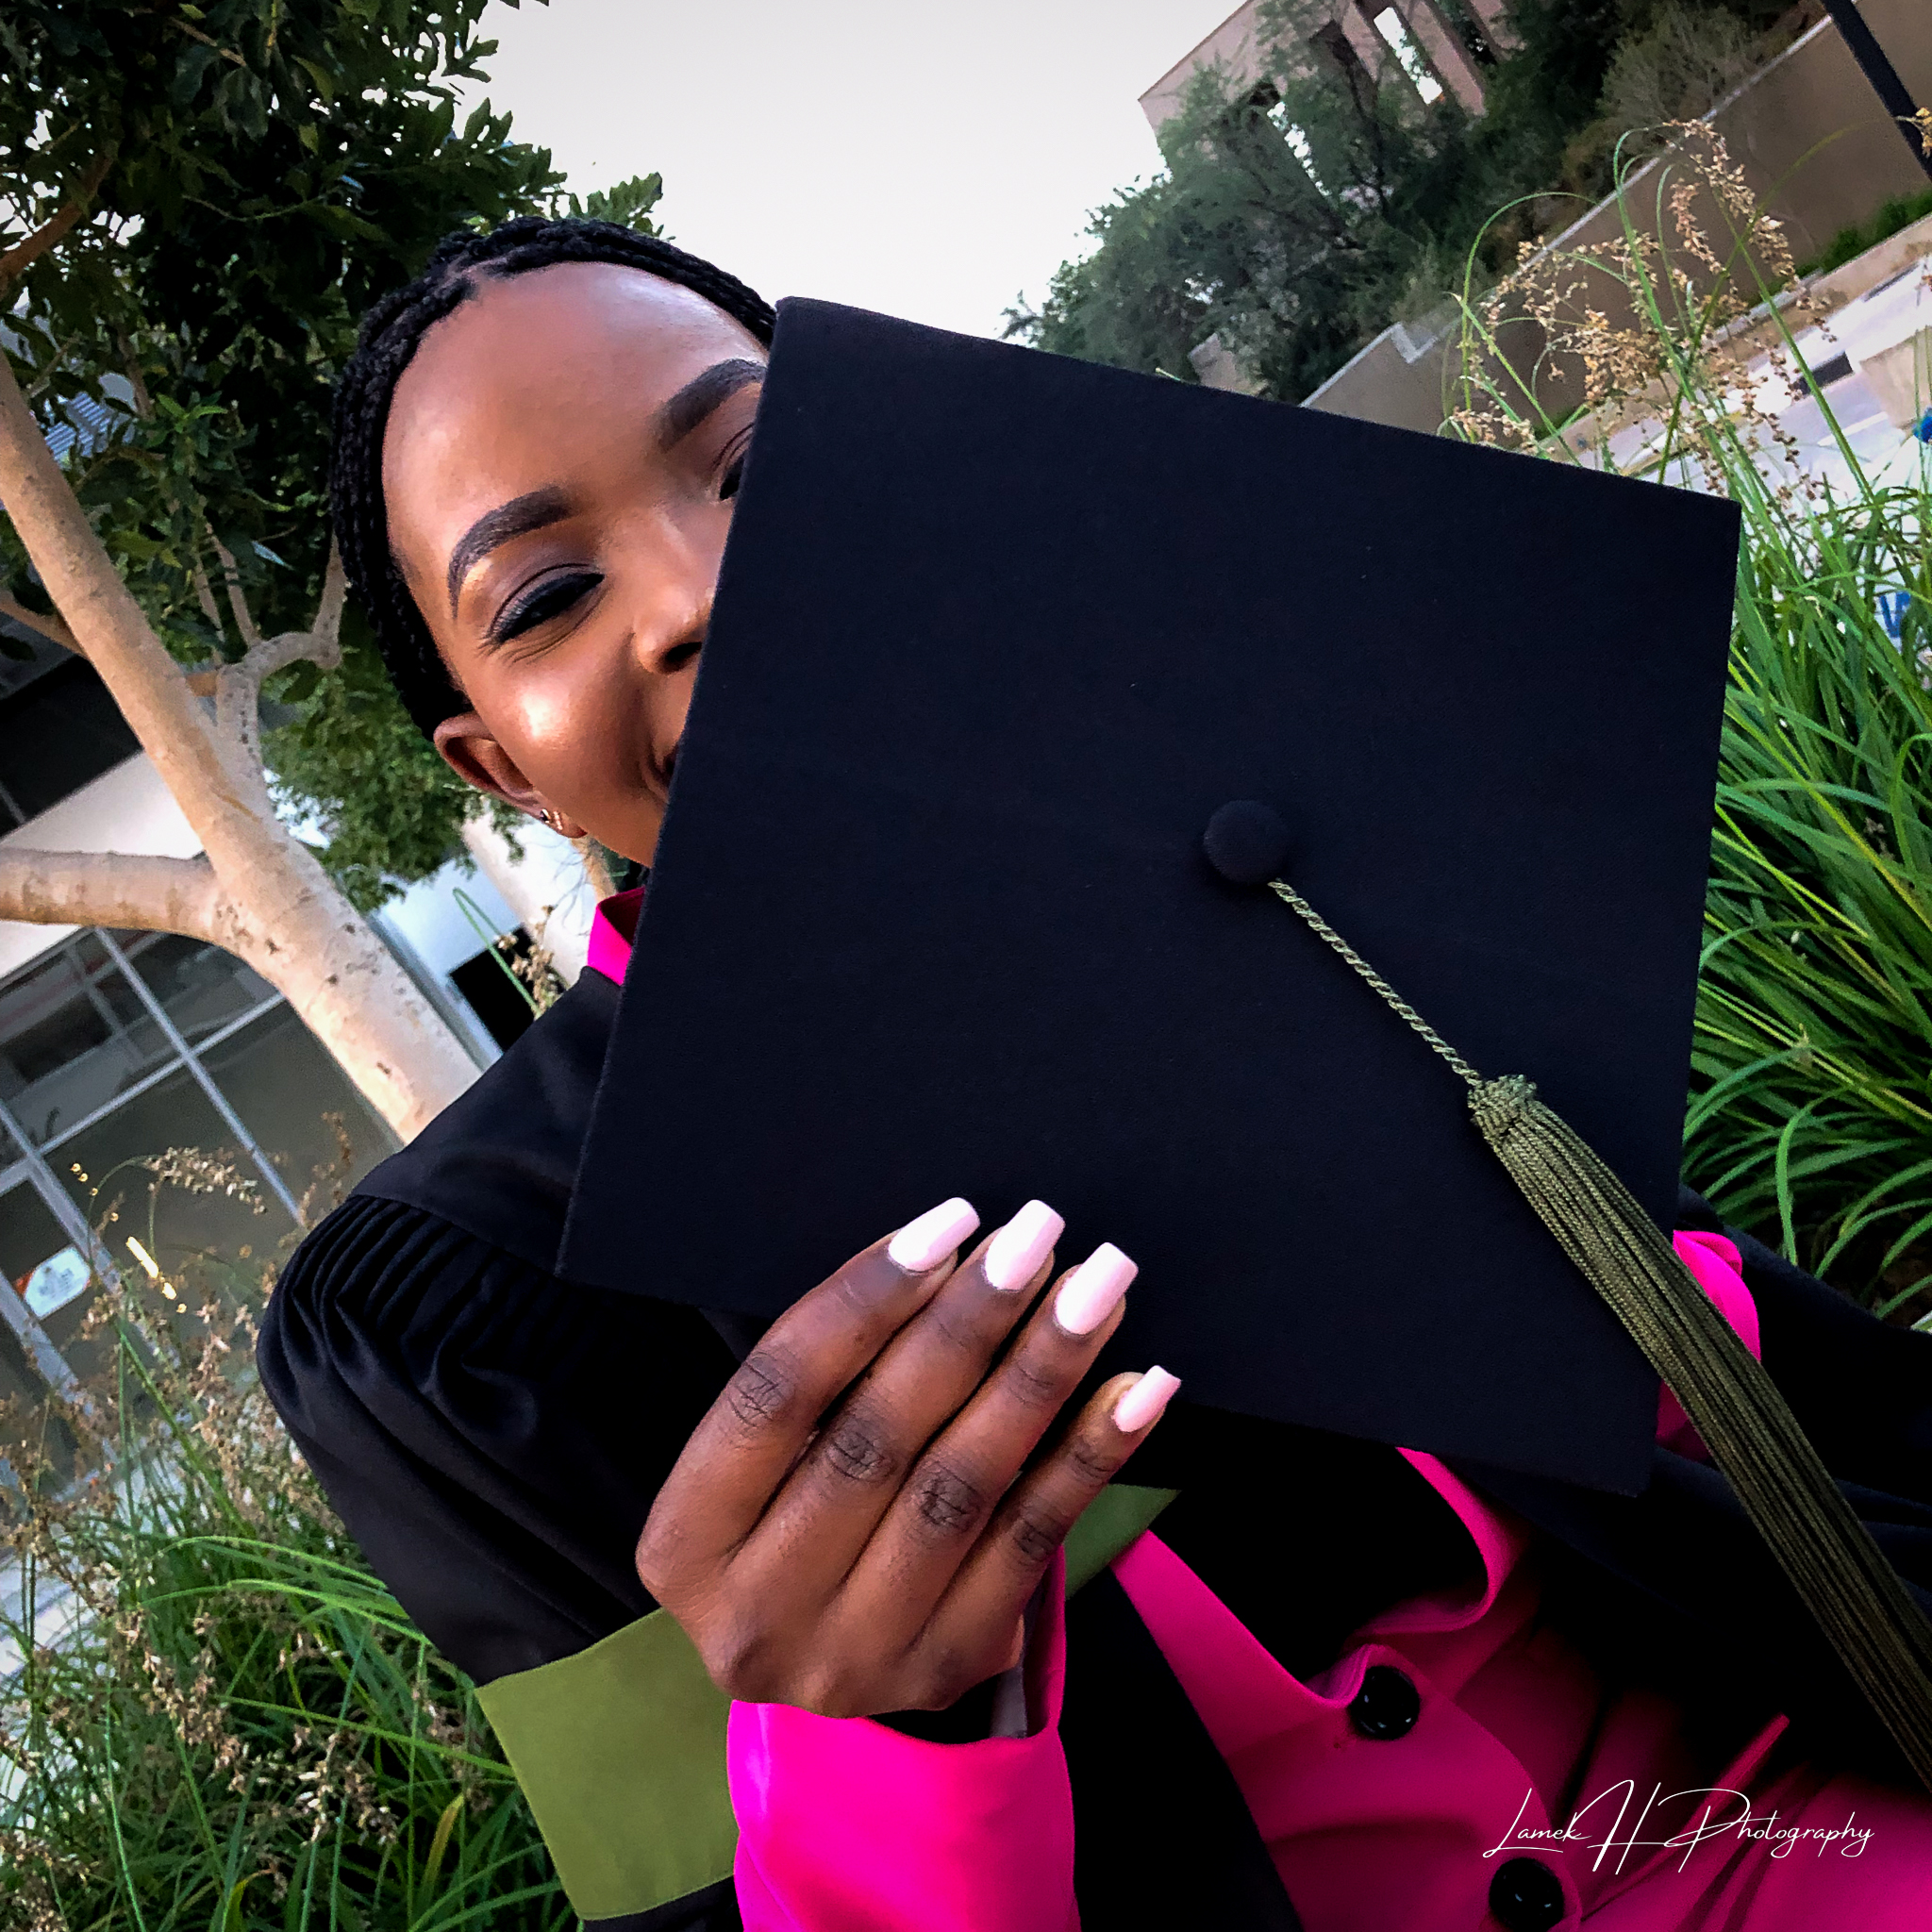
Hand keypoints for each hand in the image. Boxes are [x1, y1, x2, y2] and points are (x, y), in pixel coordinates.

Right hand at [634, 1196, 1179, 1717]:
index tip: (948, 1223)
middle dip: (969, 1323)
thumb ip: (832, 1373)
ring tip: (1098, 1286)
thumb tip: (950, 1256)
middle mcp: (756, 1614)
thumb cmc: (794, 1509)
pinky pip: (1033, 1542)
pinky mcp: (945, 1671)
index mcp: (683, 1542)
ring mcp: (855, 1657)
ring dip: (1041, 1373)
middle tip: (1037, 1233)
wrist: (826, 1654)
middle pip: (875, 1439)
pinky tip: (1138, 1387)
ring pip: (963, 1487)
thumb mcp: (770, 1454)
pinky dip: (1090, 1455)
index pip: (774, 1395)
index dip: (864, 1300)